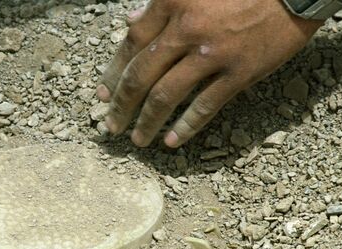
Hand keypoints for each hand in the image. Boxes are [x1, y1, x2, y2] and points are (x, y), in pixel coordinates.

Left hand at [98, 0, 322, 146]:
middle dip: (121, 106)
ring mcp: (212, 55)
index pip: (130, 45)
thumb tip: (130, 23)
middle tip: (110, 126)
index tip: (102, 96)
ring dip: (146, 122)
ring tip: (137, 139)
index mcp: (172, 2)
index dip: (112, 74)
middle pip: (141, 76)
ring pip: (166, 96)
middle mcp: (186, 30)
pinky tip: (171, 142)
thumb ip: (161, 4)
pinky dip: (185, 127)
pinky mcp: (239, 73)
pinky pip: (205, 107)